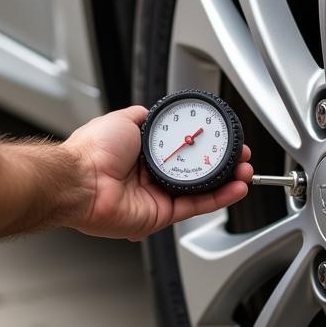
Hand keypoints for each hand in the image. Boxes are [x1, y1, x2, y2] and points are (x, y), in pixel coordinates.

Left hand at [63, 105, 253, 239]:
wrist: (80, 180)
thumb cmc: (92, 152)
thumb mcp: (123, 119)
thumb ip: (144, 117)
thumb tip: (155, 111)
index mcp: (143, 155)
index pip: (182, 150)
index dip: (205, 146)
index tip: (223, 139)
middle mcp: (151, 177)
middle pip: (196, 171)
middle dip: (222, 164)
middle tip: (241, 156)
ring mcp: (156, 197)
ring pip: (201, 190)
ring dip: (226, 181)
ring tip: (246, 171)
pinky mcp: (160, 215)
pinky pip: (195, 206)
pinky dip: (218, 198)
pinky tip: (235, 188)